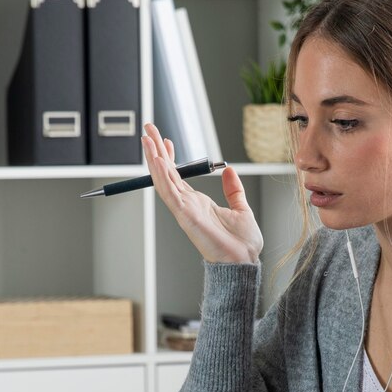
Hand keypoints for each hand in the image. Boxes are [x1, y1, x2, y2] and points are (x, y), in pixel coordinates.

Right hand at [143, 124, 262, 264]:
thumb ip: (234, 191)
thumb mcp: (242, 209)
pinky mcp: (185, 216)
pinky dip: (163, 177)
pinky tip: (158, 161)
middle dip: (157, 151)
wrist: (243, 262)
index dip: (171, 158)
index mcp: (199, 203)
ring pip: (164, 180)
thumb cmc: (242, 244)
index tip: (166, 140)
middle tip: (148, 130)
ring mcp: (184, 210)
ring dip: (154, 159)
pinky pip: (170, 193)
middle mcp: (188, 205)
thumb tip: (230, 171)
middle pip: (167, 173)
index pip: (178, 176)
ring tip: (147, 139)